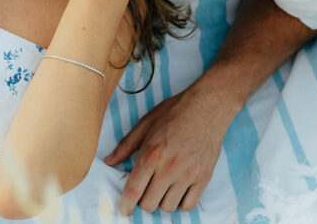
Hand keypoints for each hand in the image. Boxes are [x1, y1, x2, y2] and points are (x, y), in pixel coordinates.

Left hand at [105, 88, 231, 214]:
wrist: (207, 106)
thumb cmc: (174, 112)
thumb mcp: (145, 124)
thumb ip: (126, 145)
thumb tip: (109, 161)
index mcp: (151, 154)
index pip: (134, 191)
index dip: (125, 205)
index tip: (124, 209)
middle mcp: (169, 168)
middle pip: (149, 204)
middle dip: (143, 200)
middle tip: (146, 190)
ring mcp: (188, 175)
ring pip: (168, 207)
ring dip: (162, 201)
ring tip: (162, 188)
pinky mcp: (204, 177)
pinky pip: (189, 205)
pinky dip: (181, 203)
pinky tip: (178, 191)